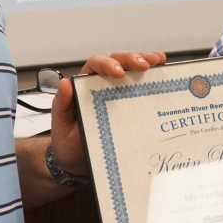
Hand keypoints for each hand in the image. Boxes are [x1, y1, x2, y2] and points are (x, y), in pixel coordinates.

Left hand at [49, 50, 166, 175]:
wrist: (79, 164)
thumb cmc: (68, 143)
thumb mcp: (61, 125)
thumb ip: (61, 104)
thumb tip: (64, 84)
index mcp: (85, 86)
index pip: (96, 65)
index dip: (108, 64)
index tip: (119, 72)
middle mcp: (103, 85)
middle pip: (118, 61)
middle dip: (131, 59)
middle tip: (144, 65)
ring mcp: (118, 94)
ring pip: (132, 69)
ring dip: (145, 61)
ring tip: (157, 61)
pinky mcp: (130, 106)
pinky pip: (142, 87)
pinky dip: (153, 76)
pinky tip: (162, 70)